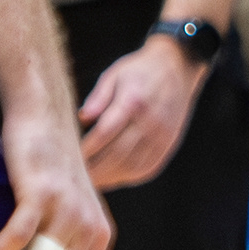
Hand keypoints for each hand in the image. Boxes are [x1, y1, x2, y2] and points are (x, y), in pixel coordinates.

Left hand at [78, 34, 200, 188]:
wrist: (178, 66)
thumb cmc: (140, 70)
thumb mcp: (115, 73)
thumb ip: (98, 97)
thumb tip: (81, 118)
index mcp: (133, 101)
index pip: (105, 133)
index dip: (87, 150)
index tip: (70, 158)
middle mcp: (150, 122)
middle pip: (117, 155)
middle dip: (95, 170)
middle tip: (76, 178)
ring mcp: (162, 135)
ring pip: (133, 166)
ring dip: (110, 178)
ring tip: (92, 183)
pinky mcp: (169, 144)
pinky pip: (148, 168)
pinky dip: (129, 177)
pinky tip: (114, 177)